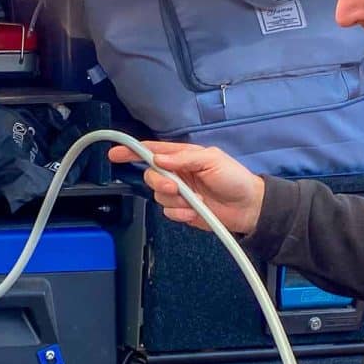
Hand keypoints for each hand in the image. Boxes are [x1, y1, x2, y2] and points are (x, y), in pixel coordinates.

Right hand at [107, 140, 265, 234]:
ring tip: (196, 202)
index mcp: (182, 157)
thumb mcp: (212, 160)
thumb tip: (158, 159)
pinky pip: (168, 212)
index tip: (115, 153)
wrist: (248, 207)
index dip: (132, 151)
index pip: (152, 151)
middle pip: (150, 176)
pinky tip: (195, 212)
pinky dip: (180, 213)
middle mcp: (176, 174)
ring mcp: (179, 194)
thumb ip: (184, 158)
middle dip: (159, 183)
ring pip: (158, 196)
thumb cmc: (234, 178)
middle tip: (176, 188)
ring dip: (175, 200)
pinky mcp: (182, 211)